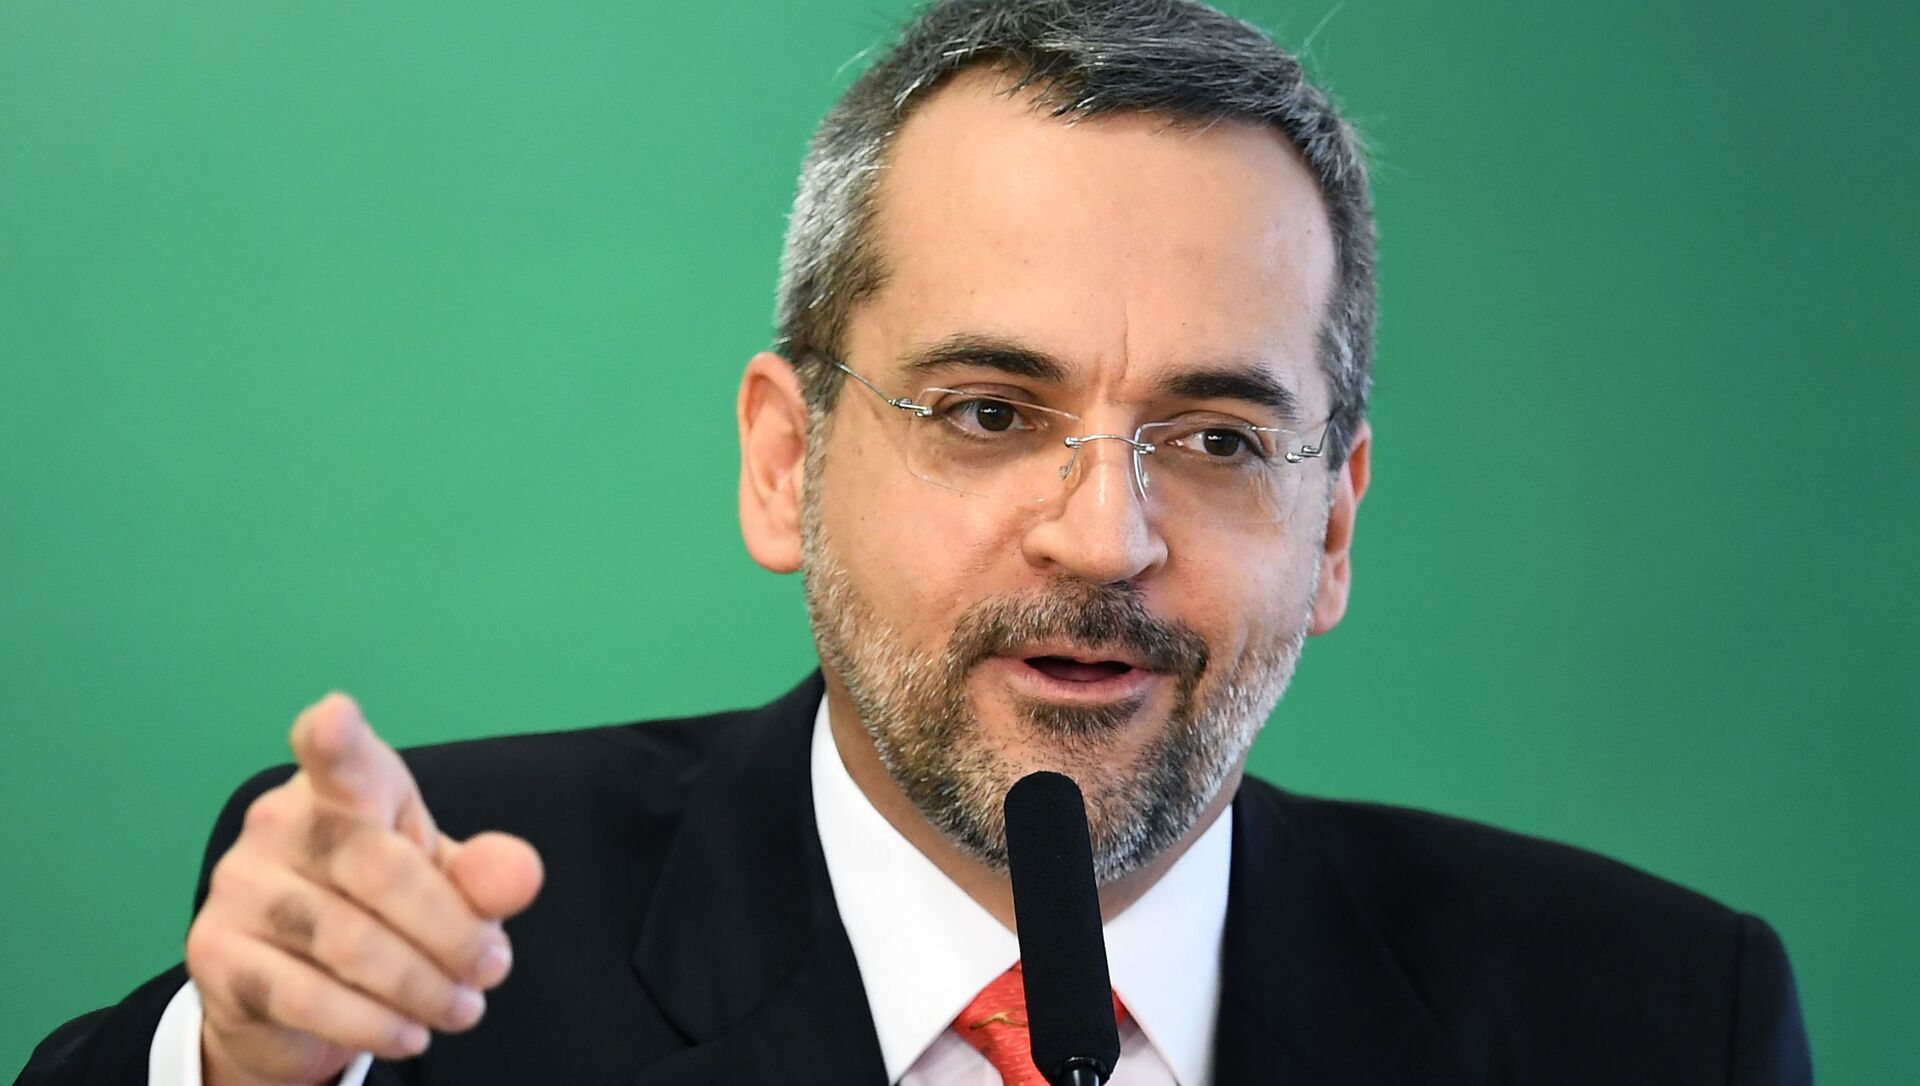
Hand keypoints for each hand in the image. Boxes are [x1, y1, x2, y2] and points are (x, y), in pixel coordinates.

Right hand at [185, 694, 543, 1085]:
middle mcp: (279, 822)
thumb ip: (483, 874)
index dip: (334, 738)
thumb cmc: (380, 905)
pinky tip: (409, 1034)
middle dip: (452, 931)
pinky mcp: (217, 954)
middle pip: (379, 870)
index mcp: (341, 786)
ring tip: (464, 1009)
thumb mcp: (442, 882)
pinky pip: (307, 997)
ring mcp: (239, 886)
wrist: (290, 989)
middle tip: (492, 969)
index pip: (338, 757)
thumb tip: (523, 874)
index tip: (335, 718)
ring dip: (422, 987)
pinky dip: (373, 1025)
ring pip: (348, 942)